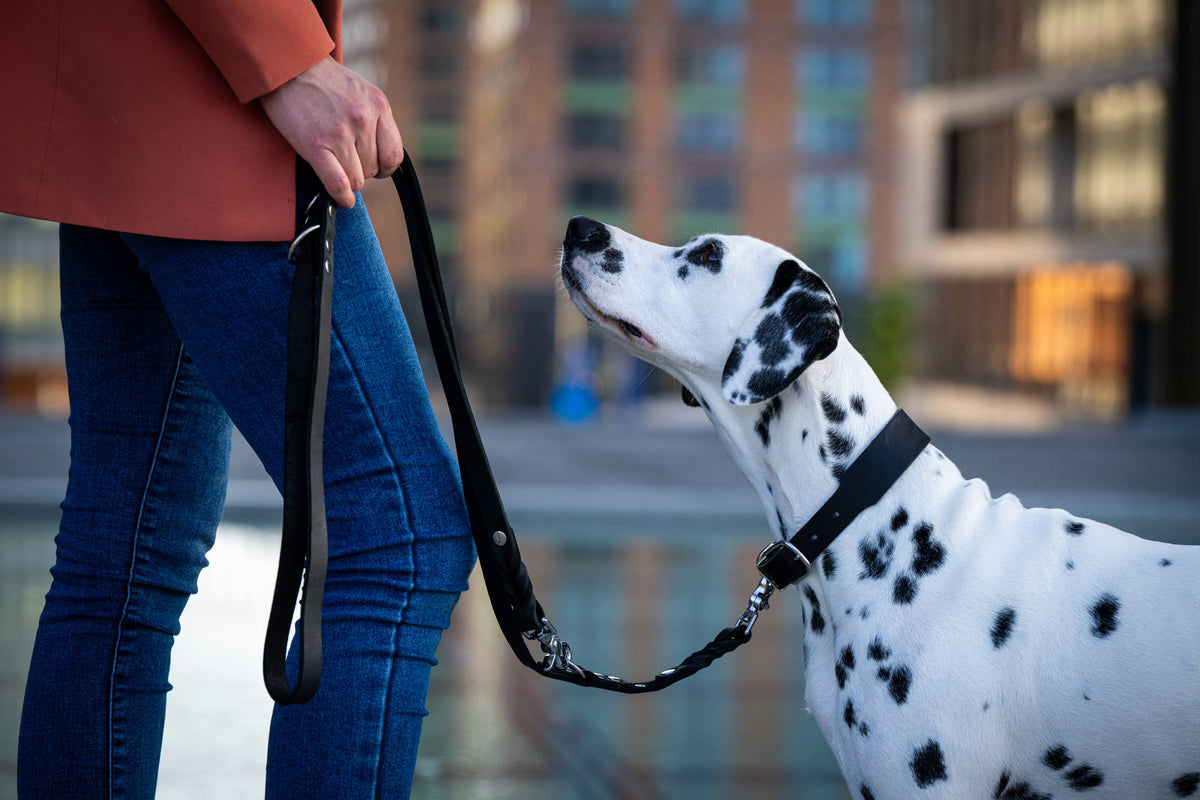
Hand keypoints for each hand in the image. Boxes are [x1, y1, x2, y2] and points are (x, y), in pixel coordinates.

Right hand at [259, 56, 402, 207]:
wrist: (288, 66)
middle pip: (373, 169)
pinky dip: (342, 196)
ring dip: (346, 177)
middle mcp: (363, 119)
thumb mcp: (362, 92)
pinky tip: (343, 199)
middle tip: (342, 155)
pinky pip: (338, 183)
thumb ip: (376, 121)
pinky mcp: (316, 144)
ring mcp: (341, 132)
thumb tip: (383, 161)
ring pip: (357, 179)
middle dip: (360, 168)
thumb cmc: (324, 83)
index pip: (394, 155)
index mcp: (379, 105)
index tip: (375, 167)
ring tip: (333, 161)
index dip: (384, 167)